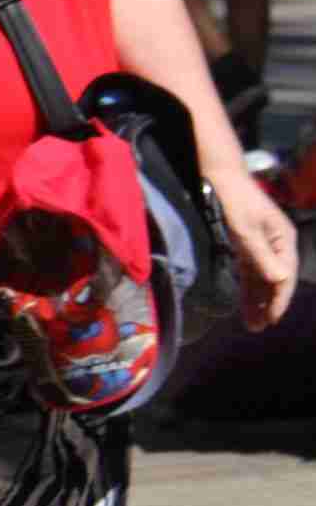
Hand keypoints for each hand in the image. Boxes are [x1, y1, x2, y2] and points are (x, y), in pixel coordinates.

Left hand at [210, 165, 299, 330]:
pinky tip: (245, 304)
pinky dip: (248, 287)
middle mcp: (277, 245)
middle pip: (275, 280)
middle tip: (258, 328)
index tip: (272, 319)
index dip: (279, 299)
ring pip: (262, 278)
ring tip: (252, 323)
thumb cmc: (235, 201)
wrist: (220, 177)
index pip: (285, 276)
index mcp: (284, 240)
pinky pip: (250, 271)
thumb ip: (261, 255)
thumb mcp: (246, 229)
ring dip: (258, 300)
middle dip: (268, 305)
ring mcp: (262, 245)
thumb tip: (280, 280)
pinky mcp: (247, 245)